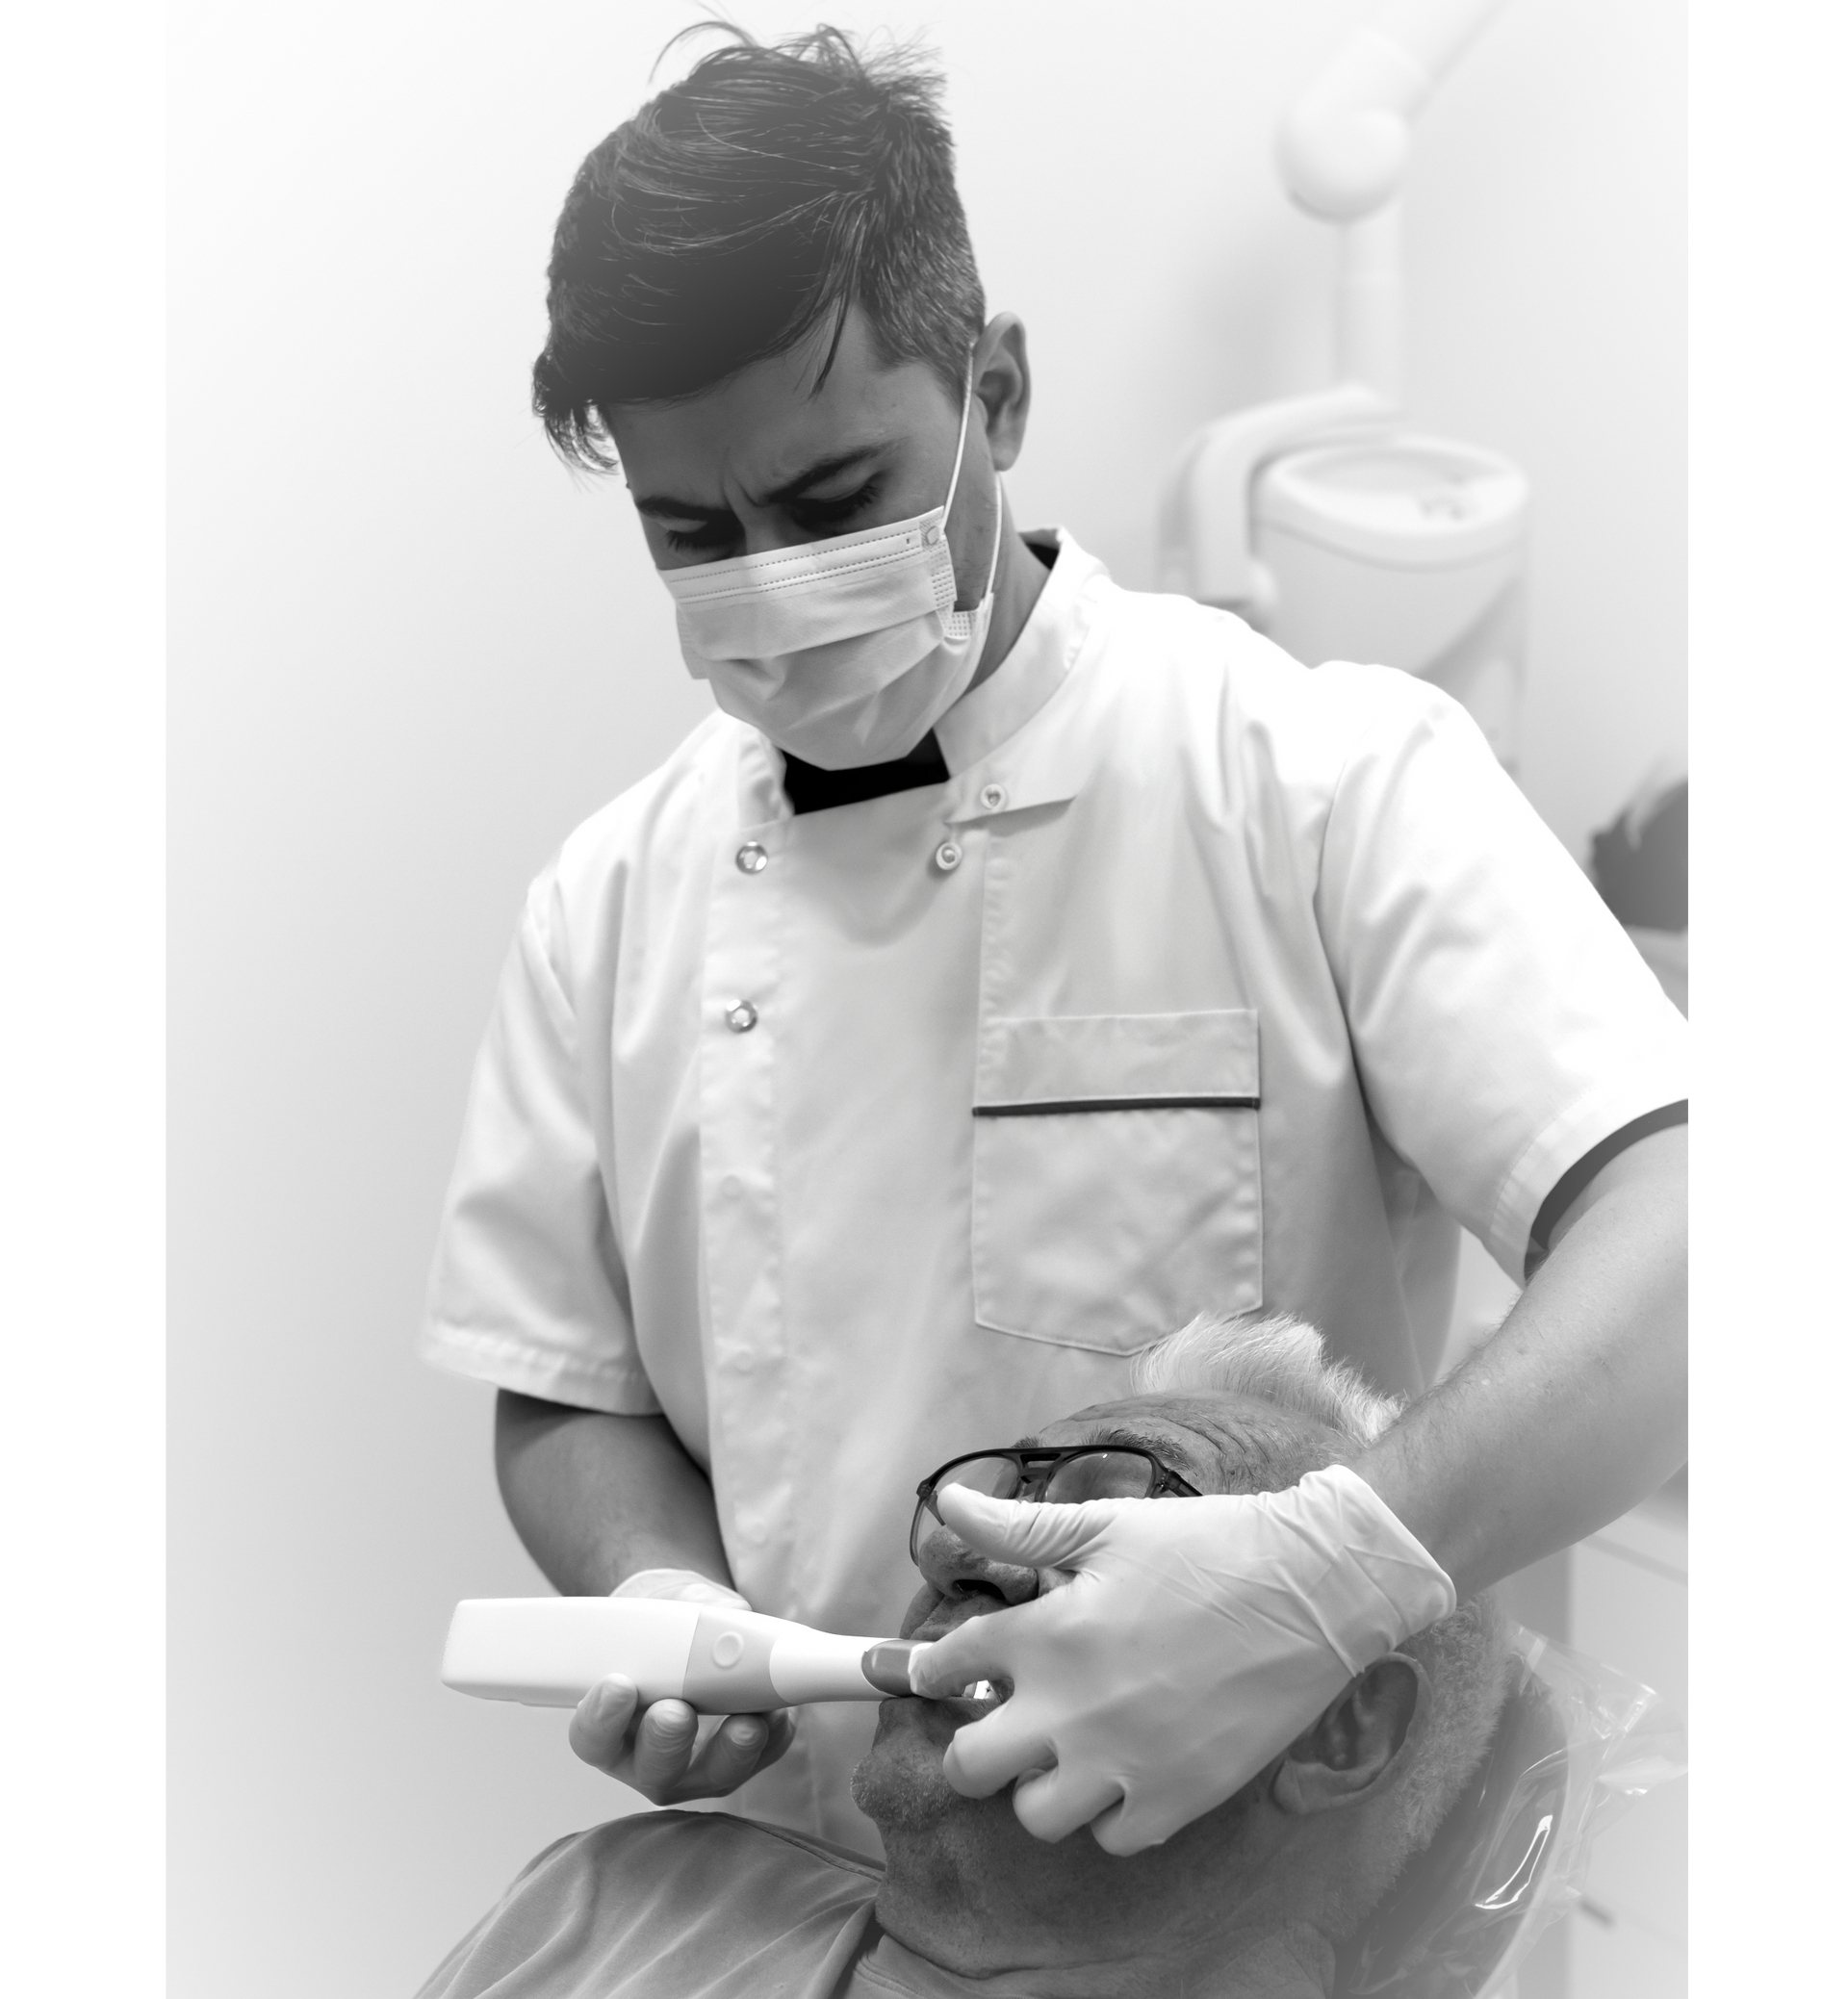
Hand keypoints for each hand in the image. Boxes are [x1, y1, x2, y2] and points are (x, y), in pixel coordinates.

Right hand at [569, 1566, 794, 1802]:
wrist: (693, 1632)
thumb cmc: (666, 1623)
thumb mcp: (664, 1604)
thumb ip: (684, 1607)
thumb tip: (724, 1615)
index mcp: (612, 1724)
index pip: (594, 1737)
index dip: (602, 1718)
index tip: (619, 1685)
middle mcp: (649, 1756)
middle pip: (654, 1767)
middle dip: (666, 1740)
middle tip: (677, 1711)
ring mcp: (697, 1765)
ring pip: (713, 1775)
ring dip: (731, 1749)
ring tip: (747, 1723)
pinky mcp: (741, 1757)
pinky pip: (761, 1756)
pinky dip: (773, 1736)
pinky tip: (779, 1713)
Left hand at [906, 1466, 1452, 1854]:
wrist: (1311, 1589)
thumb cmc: (1208, 1547)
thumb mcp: (1109, 1524)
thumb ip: (1020, 1527)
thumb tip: (947, 1504)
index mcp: (1048, 1632)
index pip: (950, 1664)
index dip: (932, 1671)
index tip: (942, 1673)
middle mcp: (1070, 1707)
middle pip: (970, 1766)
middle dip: (972, 1747)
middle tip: (1000, 1726)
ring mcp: (1123, 1762)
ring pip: (1035, 1815)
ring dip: (1039, 1787)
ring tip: (1064, 1754)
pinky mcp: (1176, 1799)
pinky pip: (1111, 1837)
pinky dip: (1109, 1814)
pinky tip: (1123, 1773)